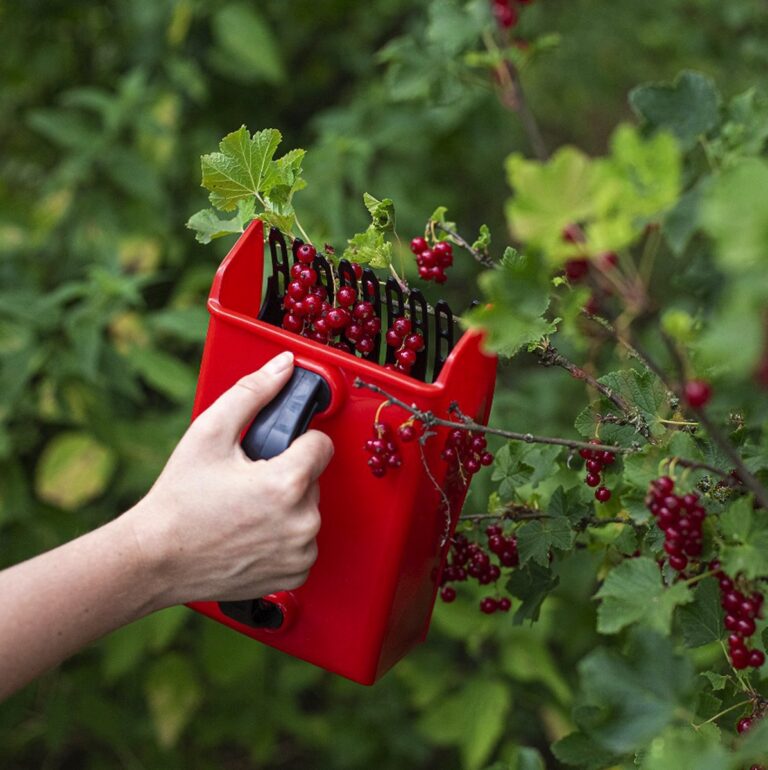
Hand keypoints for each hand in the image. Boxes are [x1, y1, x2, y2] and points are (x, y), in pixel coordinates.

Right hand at [124, 351, 333, 607]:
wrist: (156, 559)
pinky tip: (252, 532)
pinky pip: (304, 540)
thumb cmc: (179, 499)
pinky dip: (284, 534)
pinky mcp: (296, 573)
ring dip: (286, 505)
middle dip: (286, 474)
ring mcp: (300, 551)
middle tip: (247, 482)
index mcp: (287, 483)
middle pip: (313, 478)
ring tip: (246, 509)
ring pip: (309, 508)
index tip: (271, 451)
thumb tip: (284, 365)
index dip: (296, 442)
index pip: (322, 444)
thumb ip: (253, 392)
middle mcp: (302, 521)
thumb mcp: (210, 431)